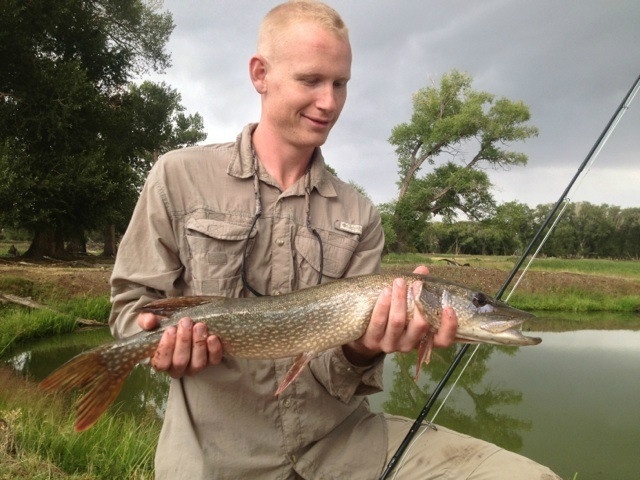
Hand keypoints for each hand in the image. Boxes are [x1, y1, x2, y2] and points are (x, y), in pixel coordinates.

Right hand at [137, 312, 222, 377]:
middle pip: (180, 362)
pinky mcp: (210, 361)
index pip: (161, 363)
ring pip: (197, 364)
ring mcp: (194, 366)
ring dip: (198, 344)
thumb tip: (150, 322)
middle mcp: (178, 368)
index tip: (170, 329)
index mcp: (161, 361)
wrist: (183, 322)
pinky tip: (212, 337)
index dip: (166, 348)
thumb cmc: (164, 324)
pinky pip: (214, 361)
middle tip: (186, 322)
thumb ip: (146, 320)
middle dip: (183, 341)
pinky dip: (214, 350)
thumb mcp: (151, 320)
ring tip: (199, 326)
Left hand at [342, 266, 457, 365]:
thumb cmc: (394, 315)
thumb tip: (423, 269)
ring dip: (399, 300)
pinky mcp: (372, 341)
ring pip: (398, 322)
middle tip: (417, 284)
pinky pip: (378, 322)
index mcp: (423, 339)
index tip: (448, 308)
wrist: (366, 333)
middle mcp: (409, 345)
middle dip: (419, 303)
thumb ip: (417, 289)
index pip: (442, 340)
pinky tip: (385, 291)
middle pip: (419, 327)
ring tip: (399, 282)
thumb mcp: (408, 306)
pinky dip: (383, 305)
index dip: (449, 327)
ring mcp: (390, 344)